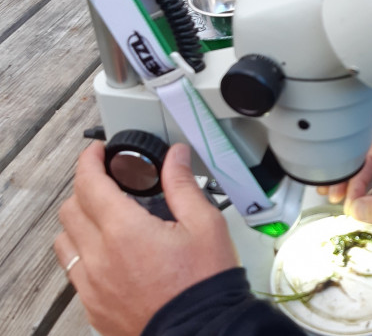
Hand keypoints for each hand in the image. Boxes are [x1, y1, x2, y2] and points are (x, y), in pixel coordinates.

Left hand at [54, 142, 238, 335]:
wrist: (203, 330)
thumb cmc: (205, 283)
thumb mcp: (205, 224)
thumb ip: (183, 185)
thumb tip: (175, 157)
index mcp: (125, 231)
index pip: (89, 183)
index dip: (89, 160)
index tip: (98, 153)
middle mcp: (100, 257)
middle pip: (71, 208)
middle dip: (86, 187)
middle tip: (110, 182)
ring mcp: (92, 284)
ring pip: (66, 240)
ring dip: (80, 221)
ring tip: (108, 218)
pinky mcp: (94, 305)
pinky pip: (74, 270)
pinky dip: (84, 252)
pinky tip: (111, 253)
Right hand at [317, 133, 371, 246]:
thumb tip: (355, 209)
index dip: (355, 177)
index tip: (347, 202)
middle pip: (364, 155)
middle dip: (345, 175)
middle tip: (329, 194)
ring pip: (364, 165)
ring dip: (348, 179)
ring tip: (328, 193)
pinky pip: (370, 177)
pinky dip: (356, 187)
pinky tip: (342, 196)